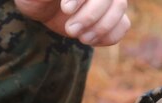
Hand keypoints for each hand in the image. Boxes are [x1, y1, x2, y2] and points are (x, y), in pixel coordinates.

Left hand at [14, 0, 130, 45]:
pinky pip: (123, 25)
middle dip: (90, 17)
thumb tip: (66, 1)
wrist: (39, 7)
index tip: (66, 9)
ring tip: (81, 38)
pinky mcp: (109, 17)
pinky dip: (108, 36)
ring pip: (120, 8)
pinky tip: (89, 40)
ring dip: (101, 28)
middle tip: (70, 30)